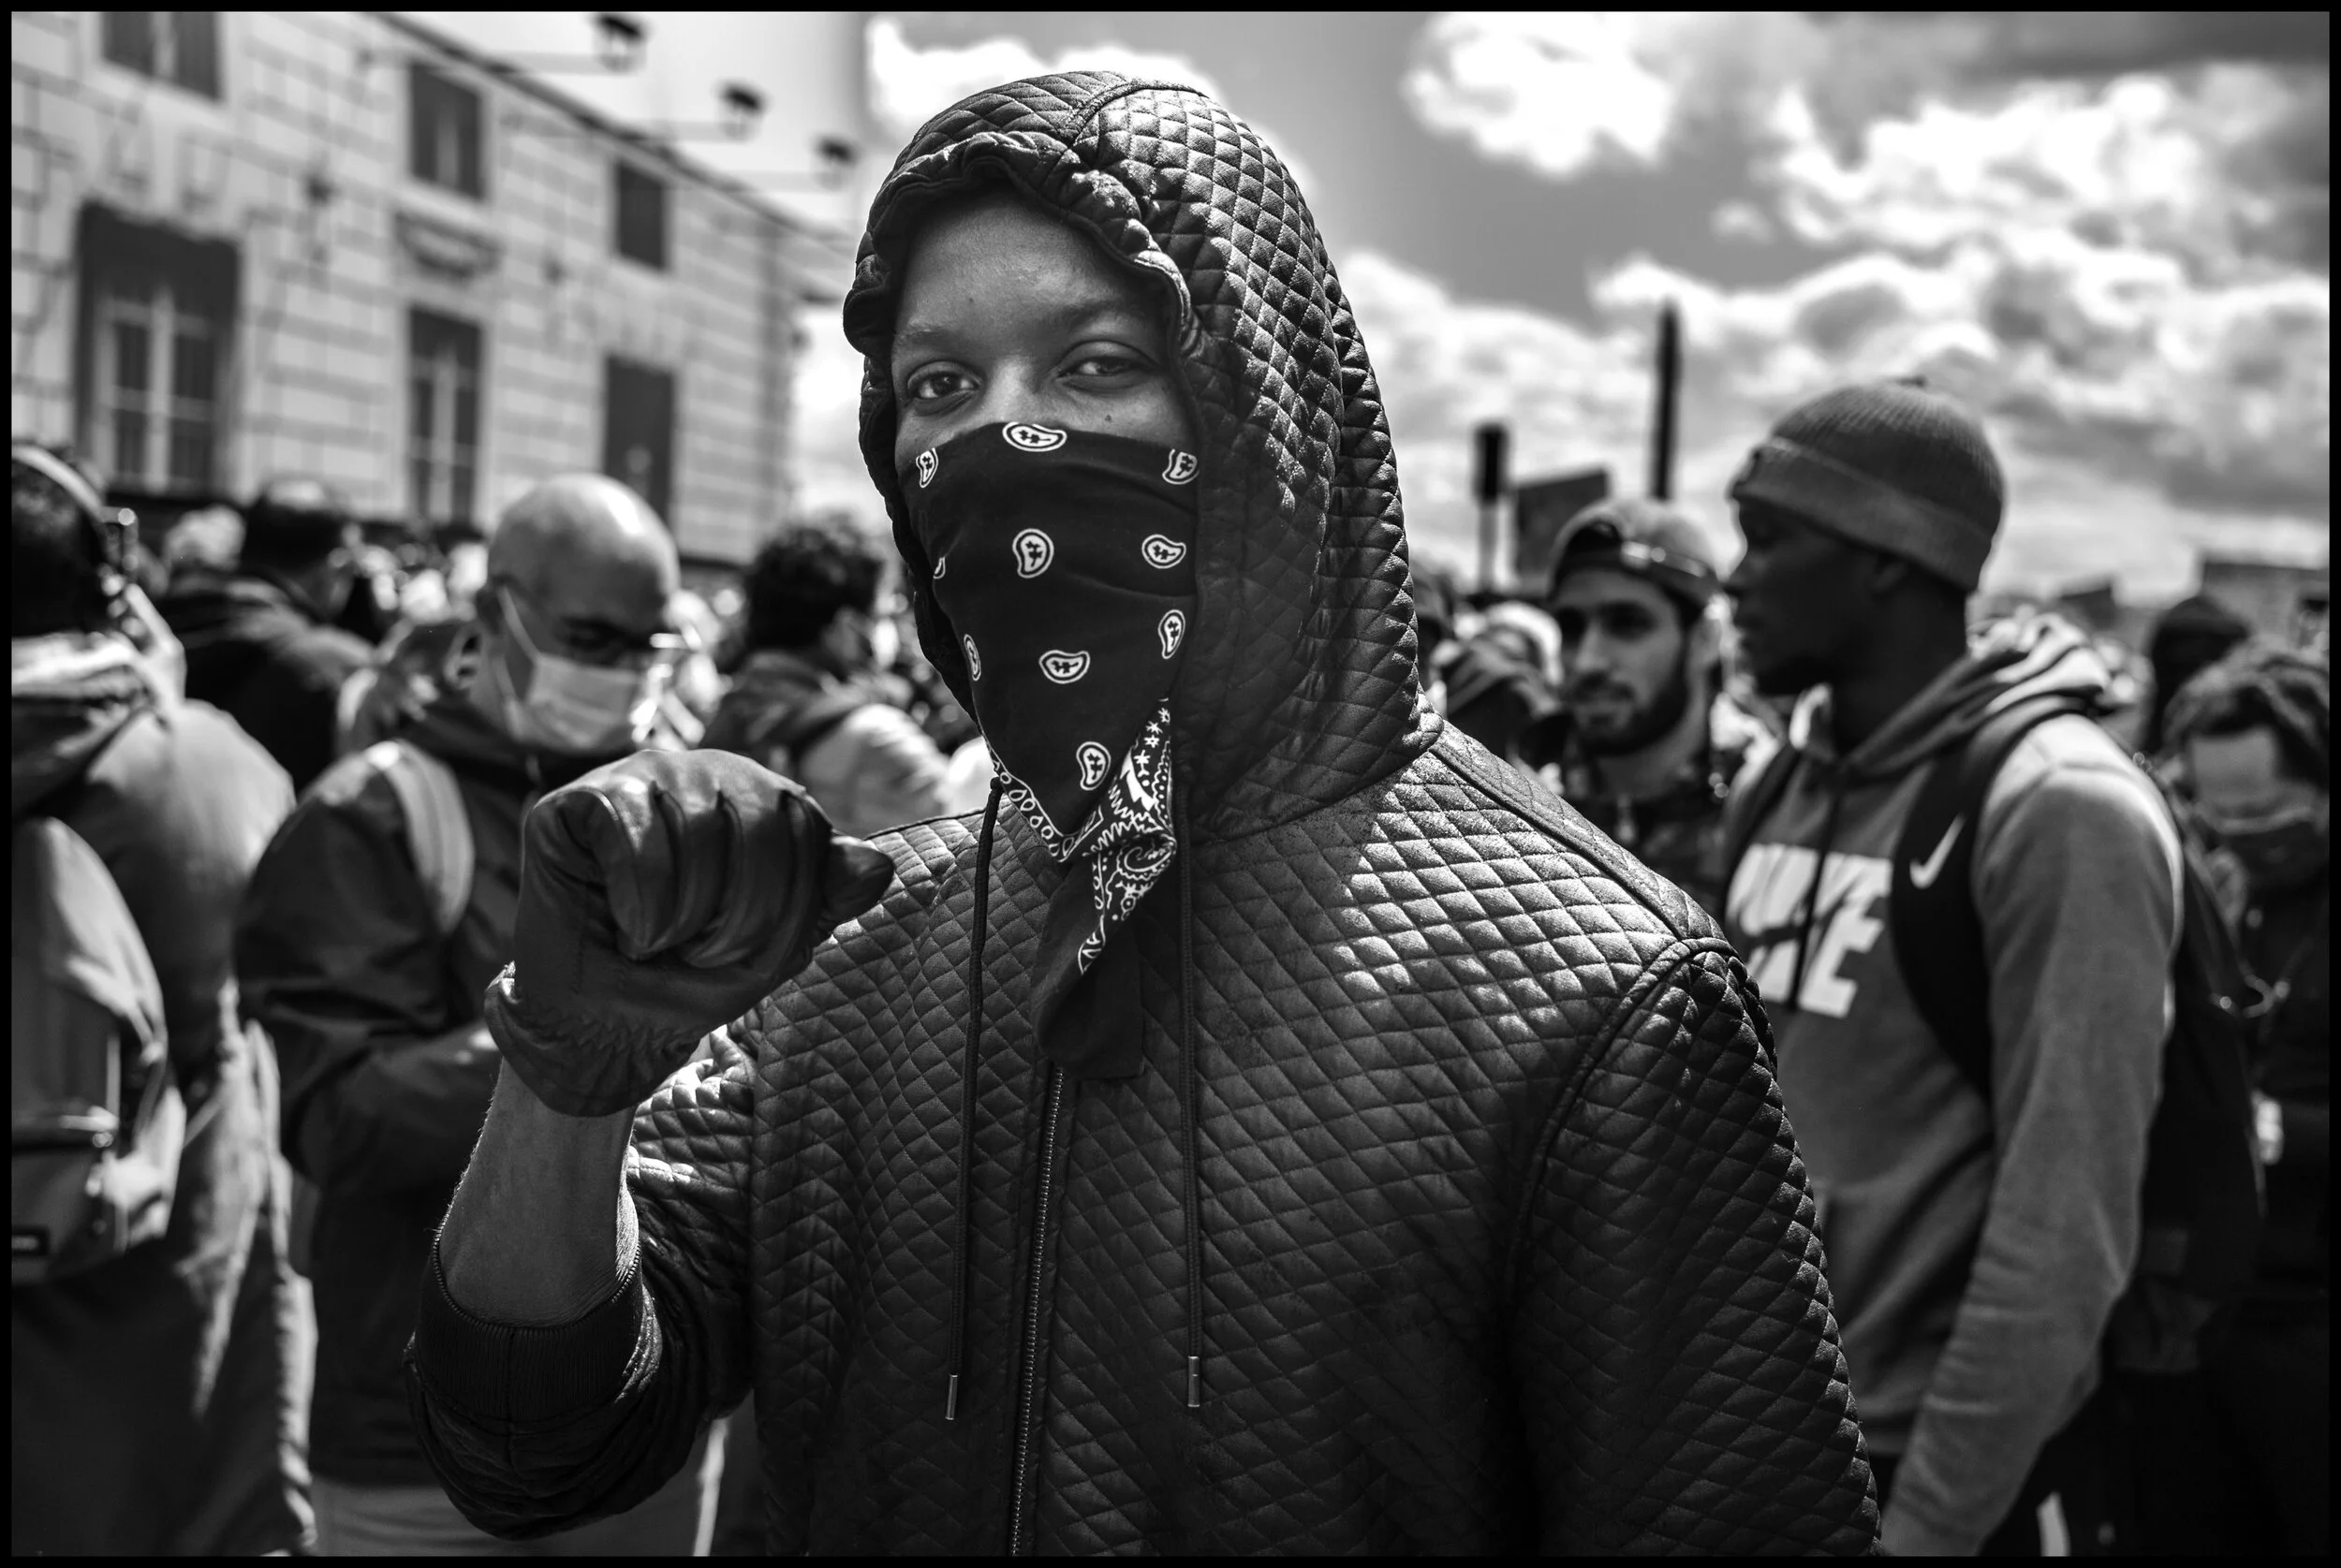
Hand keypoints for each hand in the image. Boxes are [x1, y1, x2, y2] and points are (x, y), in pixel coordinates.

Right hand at [485, 749, 894, 1114]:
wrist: (601, 1023)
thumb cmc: (688, 979)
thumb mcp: (773, 949)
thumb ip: (823, 900)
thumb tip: (877, 861)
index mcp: (763, 799)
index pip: (807, 826)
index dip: (790, 904)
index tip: (754, 952)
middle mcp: (707, 772)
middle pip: (763, 821)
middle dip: (743, 914)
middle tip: (702, 955)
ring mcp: (642, 776)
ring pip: (698, 828)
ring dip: (686, 916)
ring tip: (659, 941)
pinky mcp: (581, 798)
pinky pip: (633, 832)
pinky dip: (640, 902)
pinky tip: (624, 926)